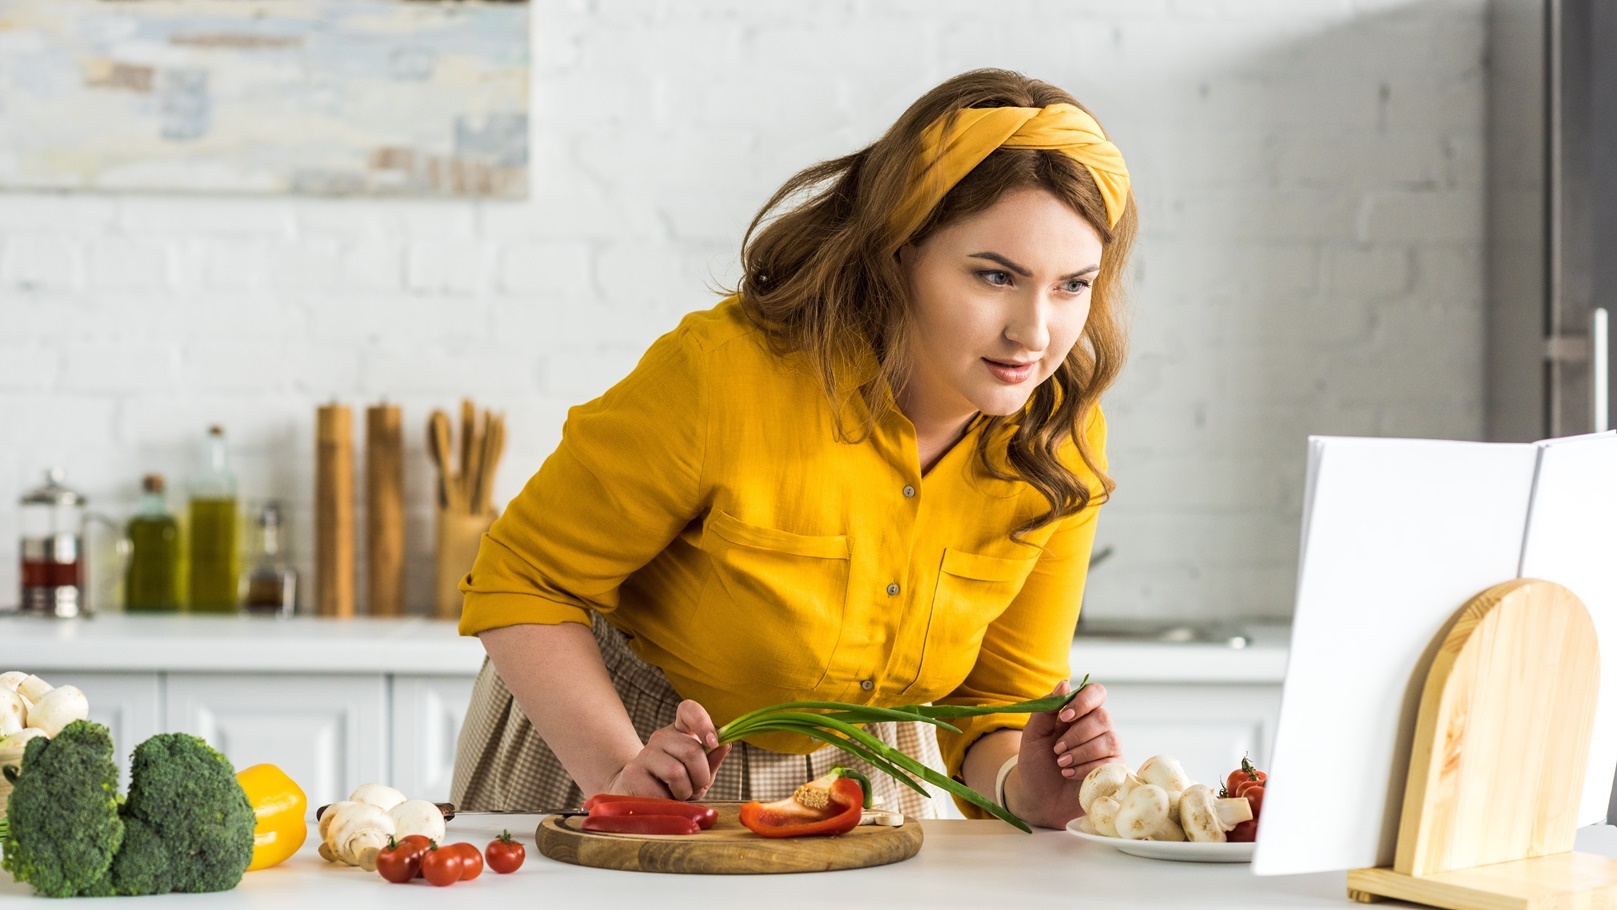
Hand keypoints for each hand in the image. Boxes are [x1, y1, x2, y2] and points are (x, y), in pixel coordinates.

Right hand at [602, 699, 731, 800]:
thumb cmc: (675, 785)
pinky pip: (659, 792)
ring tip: (677, 795)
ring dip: (684, 792)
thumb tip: (725, 745)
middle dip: (701, 778)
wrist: (640, 796)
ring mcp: (645, 752)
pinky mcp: (632, 772)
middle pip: (692, 750)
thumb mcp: (699, 775)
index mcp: (680, 731)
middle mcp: (661, 736)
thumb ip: (712, 761)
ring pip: (676, 772)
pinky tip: (662, 800)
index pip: (689, 710)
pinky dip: (668, 803)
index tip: (713, 742)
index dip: (703, 723)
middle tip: (695, 788)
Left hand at [1008, 679, 1122, 827]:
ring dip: (1082, 752)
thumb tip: (1064, 683)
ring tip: (1061, 764)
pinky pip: (1112, 763)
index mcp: (1079, 713)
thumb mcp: (1033, 733)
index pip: (1096, 692)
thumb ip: (1046, 709)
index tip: (1064, 716)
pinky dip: (1087, 768)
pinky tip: (1070, 774)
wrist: (1036, 796)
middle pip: (1103, 718)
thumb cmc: (1036, 762)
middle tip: (1057, 749)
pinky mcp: (1114, 770)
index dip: (1084, 701)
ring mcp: (1108, 749)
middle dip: (1077, 735)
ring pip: (1110, 740)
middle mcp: (1097, 728)